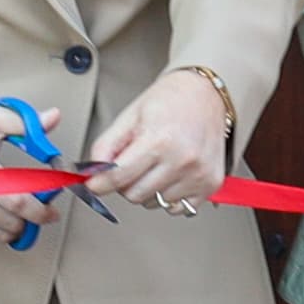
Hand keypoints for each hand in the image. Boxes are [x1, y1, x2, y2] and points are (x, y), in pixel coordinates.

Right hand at [0, 96, 62, 245]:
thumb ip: (25, 123)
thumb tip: (51, 119)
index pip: (15, 199)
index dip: (40, 210)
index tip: (51, 211)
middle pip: (9, 222)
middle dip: (30, 220)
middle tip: (39, 209)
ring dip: (15, 228)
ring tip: (21, 213)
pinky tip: (1, 215)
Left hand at [83, 69, 232, 213]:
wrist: (206, 95)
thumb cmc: (170, 101)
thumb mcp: (130, 116)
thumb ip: (106, 146)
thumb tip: (93, 173)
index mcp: (160, 140)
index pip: (119, 177)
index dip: (100, 182)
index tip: (94, 185)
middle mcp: (182, 160)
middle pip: (134, 195)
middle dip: (126, 183)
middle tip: (133, 164)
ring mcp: (198, 175)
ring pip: (154, 203)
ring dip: (149, 189)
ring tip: (158, 163)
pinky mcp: (210, 185)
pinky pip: (177, 208)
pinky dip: (169, 197)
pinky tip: (172, 175)